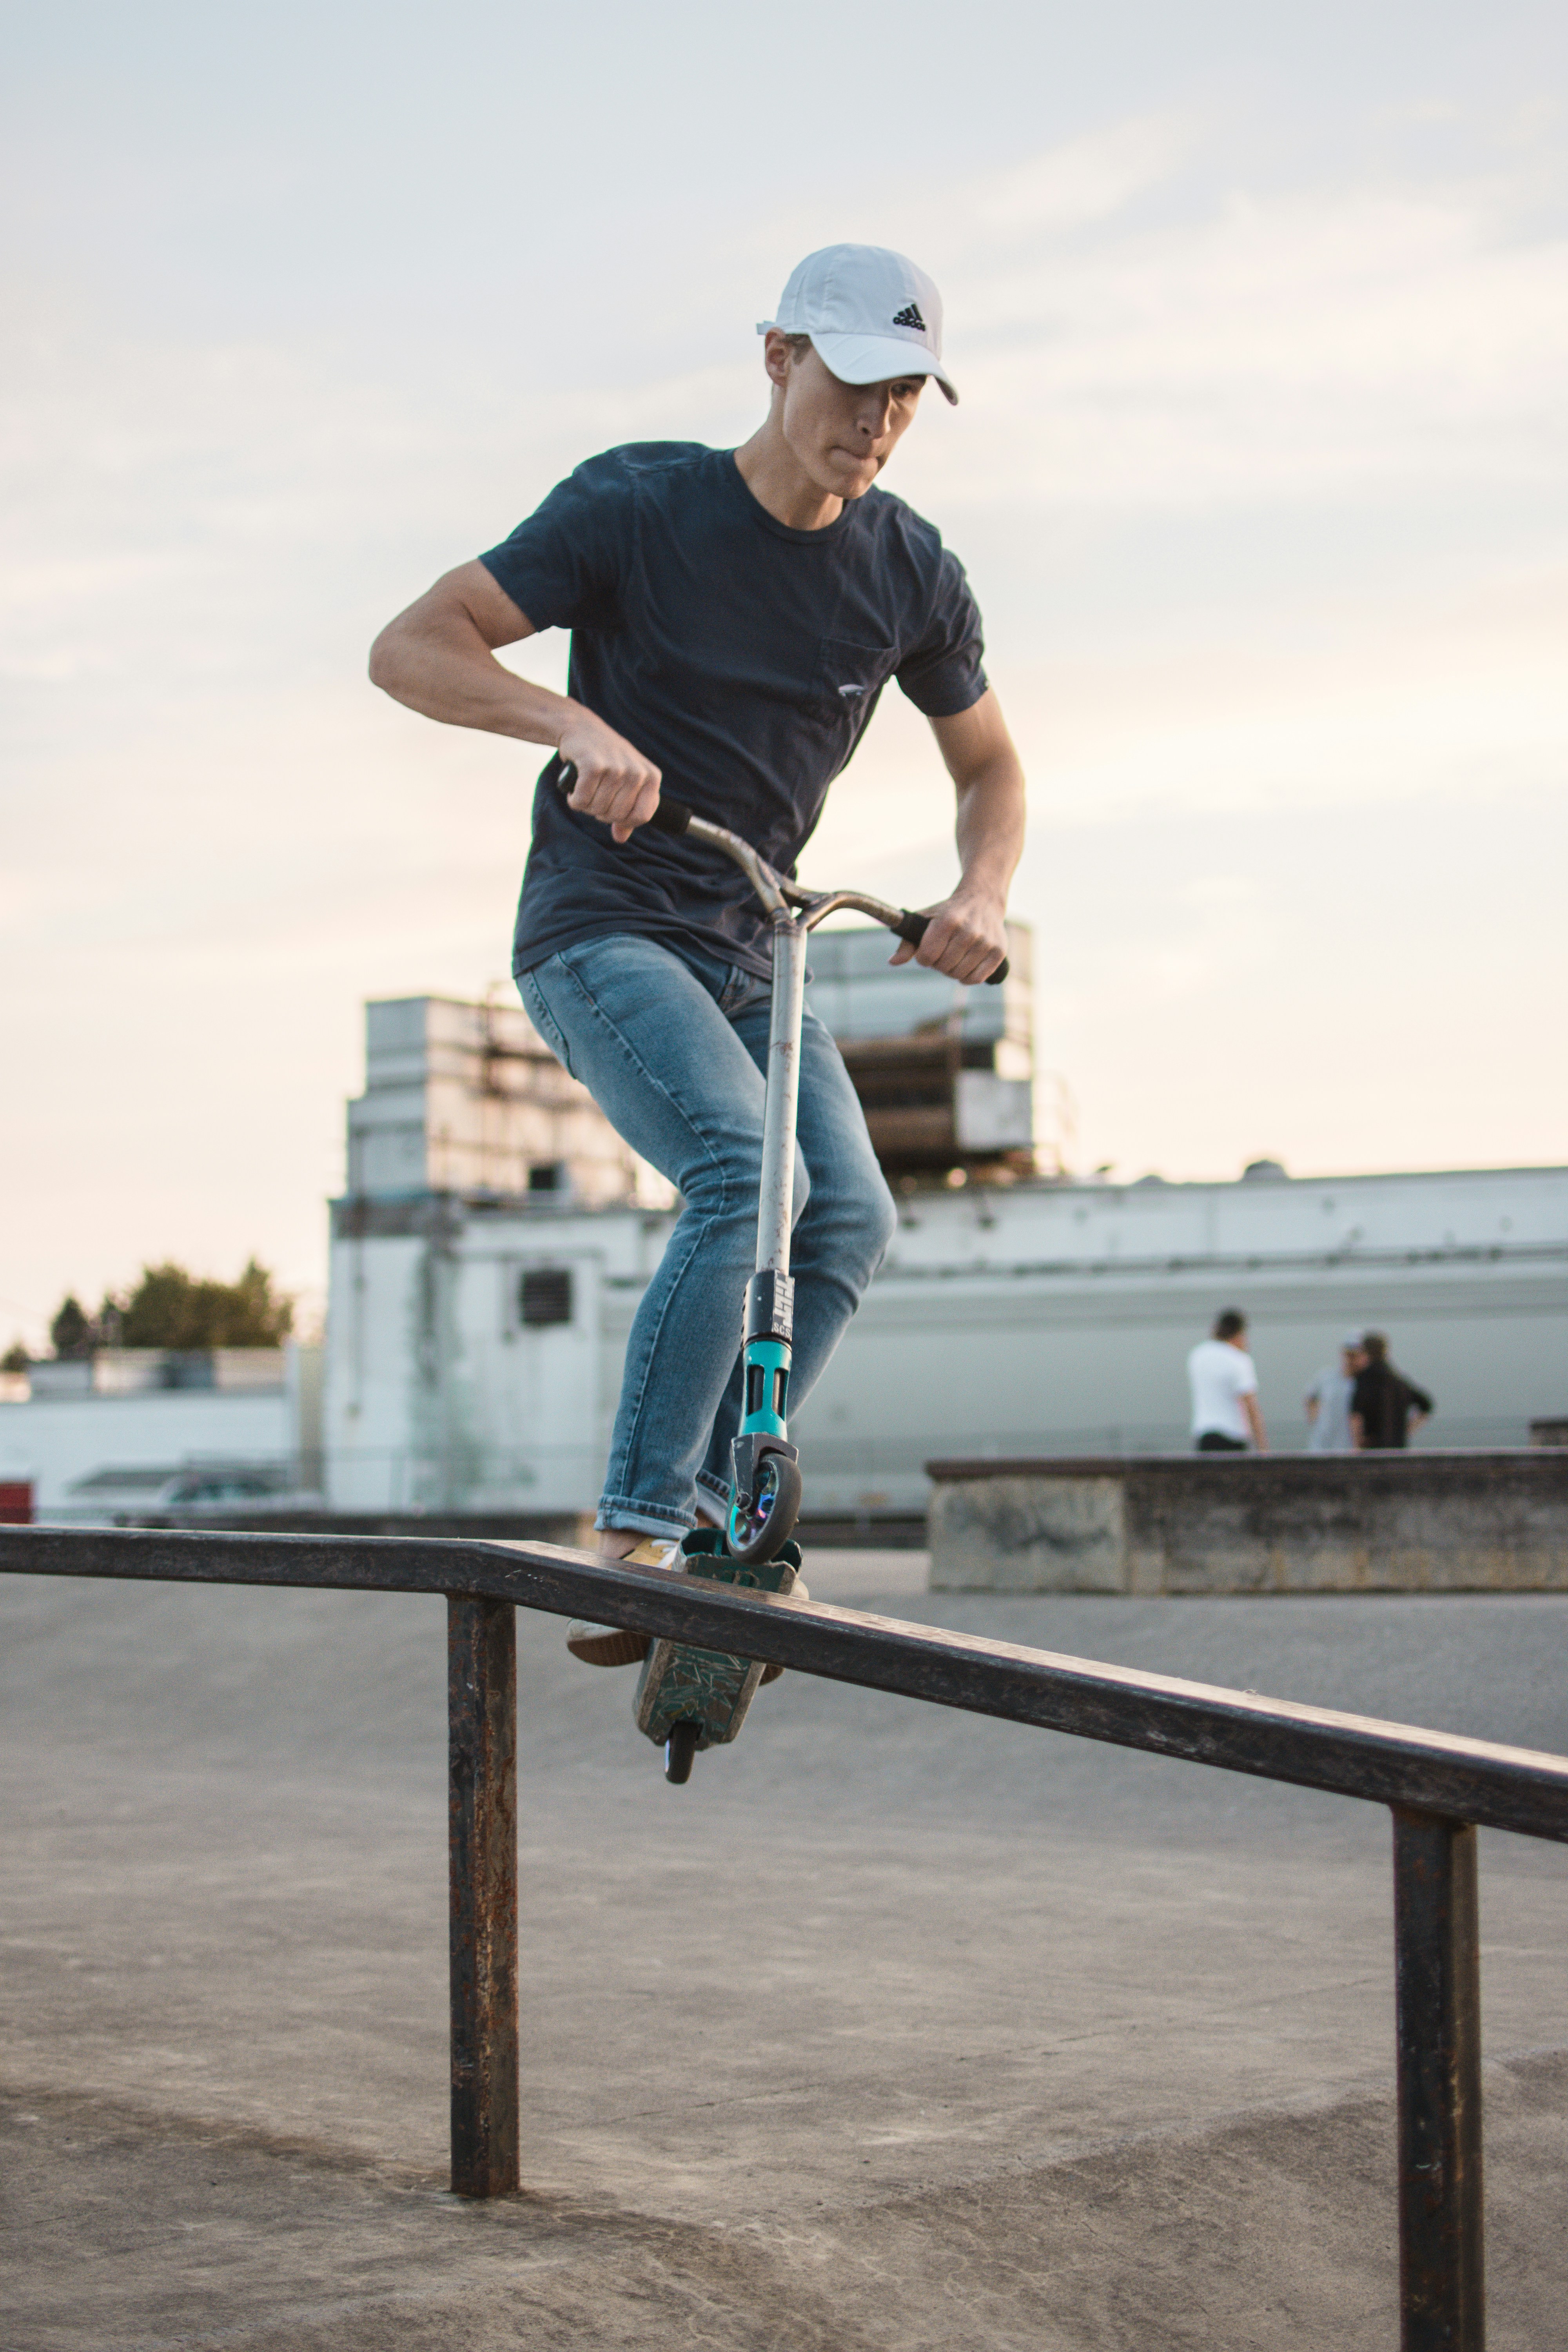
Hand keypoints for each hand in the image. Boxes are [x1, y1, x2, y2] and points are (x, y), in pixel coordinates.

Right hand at [557, 715, 661, 842]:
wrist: (581, 728)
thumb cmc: (606, 757)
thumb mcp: (626, 781)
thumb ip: (628, 810)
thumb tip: (621, 838)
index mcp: (651, 777)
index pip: (642, 816)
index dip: (624, 820)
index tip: (612, 811)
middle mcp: (637, 772)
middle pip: (617, 815)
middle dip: (600, 812)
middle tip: (594, 795)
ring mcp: (616, 767)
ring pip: (598, 809)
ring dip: (585, 805)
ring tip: (585, 789)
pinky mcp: (594, 765)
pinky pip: (582, 800)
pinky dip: (574, 799)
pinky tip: (574, 789)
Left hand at [889, 887, 1007, 984]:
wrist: (982, 900)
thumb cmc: (947, 912)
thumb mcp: (925, 919)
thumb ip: (907, 942)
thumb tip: (892, 962)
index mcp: (948, 921)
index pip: (927, 957)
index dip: (923, 958)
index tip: (927, 949)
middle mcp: (969, 931)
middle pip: (943, 967)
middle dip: (938, 963)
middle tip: (943, 951)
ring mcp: (985, 942)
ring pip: (959, 975)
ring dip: (952, 970)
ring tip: (954, 956)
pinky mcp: (999, 952)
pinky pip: (976, 979)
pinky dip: (967, 977)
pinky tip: (966, 965)